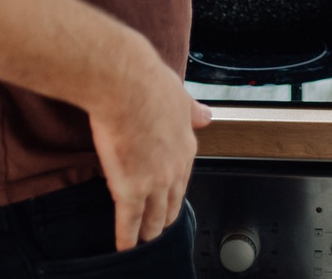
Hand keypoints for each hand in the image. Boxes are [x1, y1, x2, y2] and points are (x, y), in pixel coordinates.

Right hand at [85, 41, 213, 249]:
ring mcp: (153, 182)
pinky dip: (127, 237)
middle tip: (161, 228)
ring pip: (153, 216)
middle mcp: (174, 168)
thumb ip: (192, 111)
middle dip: (166, 218)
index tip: (172, 199)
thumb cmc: (147, 83)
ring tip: (145, 241)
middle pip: (172, 202)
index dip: (176, 191)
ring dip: (149, 232)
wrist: (124, 84)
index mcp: (186, 145)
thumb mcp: (179, 95)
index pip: (183, 177)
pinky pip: (129, 221)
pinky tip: (124, 247)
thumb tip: (206, 116)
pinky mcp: (129, 190)